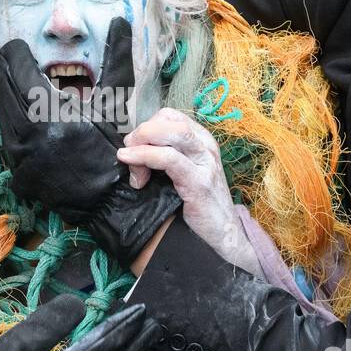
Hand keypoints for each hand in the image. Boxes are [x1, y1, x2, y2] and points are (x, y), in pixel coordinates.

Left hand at [0, 17, 181, 264]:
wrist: (108, 199)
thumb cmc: (113, 148)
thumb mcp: (113, 101)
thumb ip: (115, 58)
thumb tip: (121, 21)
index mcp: (48, 111)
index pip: (16, 68)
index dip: (15, 52)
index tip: (20, 46)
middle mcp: (26, 132)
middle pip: (2, 85)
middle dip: (7, 68)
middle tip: (15, 58)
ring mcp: (16, 153)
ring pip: (0, 109)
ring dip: (6, 92)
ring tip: (19, 82)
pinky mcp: (14, 169)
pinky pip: (4, 134)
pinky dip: (11, 118)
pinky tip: (24, 114)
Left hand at [118, 108, 261, 275]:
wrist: (224, 234)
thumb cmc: (199, 206)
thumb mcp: (181, 174)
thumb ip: (162, 160)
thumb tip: (130, 153)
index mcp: (201, 140)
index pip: (169, 116)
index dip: (146, 126)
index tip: (133, 147)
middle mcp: (205, 145)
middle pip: (168, 119)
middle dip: (141, 131)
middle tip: (127, 152)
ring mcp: (205, 162)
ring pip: (170, 132)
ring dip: (141, 142)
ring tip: (127, 158)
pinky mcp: (198, 181)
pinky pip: (168, 158)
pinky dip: (144, 157)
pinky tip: (131, 164)